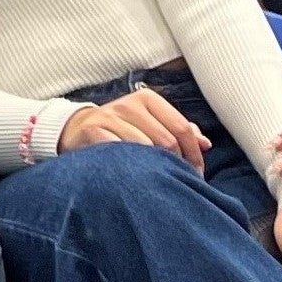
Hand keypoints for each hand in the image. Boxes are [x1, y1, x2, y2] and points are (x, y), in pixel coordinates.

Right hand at [57, 87, 210, 172]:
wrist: (76, 129)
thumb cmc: (122, 129)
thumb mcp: (150, 123)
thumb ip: (179, 131)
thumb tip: (205, 143)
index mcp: (148, 99)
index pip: (182, 128)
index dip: (193, 154)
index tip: (195, 173)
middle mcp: (129, 104)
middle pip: (166, 140)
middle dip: (176, 165)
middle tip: (178, 182)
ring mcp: (110, 116)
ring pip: (146, 148)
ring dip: (155, 169)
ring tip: (158, 182)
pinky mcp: (93, 131)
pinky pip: (121, 153)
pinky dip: (131, 168)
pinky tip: (134, 177)